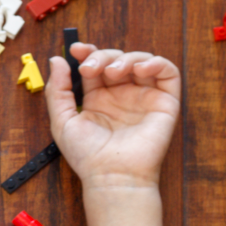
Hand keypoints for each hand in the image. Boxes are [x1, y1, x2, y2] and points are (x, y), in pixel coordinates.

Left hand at [44, 45, 180, 189]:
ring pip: (141, 60)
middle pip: (116, 59)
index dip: (87, 52)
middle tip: (90, 69)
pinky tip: (139, 69)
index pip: (96, 65)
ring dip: (126, 57)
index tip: (76, 50)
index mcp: (98, 97)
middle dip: (102, 55)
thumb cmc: (88, 155)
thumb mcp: (62, 120)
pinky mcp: (165, 102)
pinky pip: (168, 73)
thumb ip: (57, 89)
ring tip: (113, 71)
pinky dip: (156, 62)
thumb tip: (56, 60)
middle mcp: (122, 95)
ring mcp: (144, 97)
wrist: (112, 176)